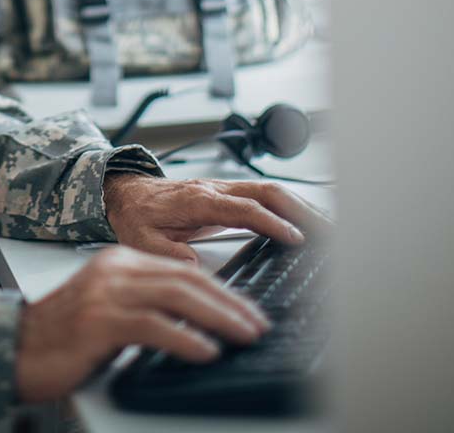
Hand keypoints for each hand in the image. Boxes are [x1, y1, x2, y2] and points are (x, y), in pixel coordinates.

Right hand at [14, 245, 269, 401]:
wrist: (18, 348)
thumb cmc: (64, 337)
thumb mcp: (110, 311)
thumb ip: (146, 306)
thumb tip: (199, 325)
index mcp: (118, 261)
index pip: (182, 270)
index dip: (221, 290)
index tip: (248, 311)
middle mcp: (114, 270)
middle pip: (185, 279)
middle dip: (228, 303)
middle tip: (257, 324)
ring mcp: (105, 293)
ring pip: (175, 298)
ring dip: (218, 318)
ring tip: (244, 336)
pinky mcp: (98, 321)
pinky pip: (153, 326)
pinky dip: (185, 339)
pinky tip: (205, 351)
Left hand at [103, 173, 326, 262]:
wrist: (123, 193)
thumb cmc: (134, 216)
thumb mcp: (141, 240)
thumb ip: (166, 253)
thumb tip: (193, 265)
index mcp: (198, 200)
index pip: (245, 208)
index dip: (272, 223)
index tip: (296, 238)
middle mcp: (215, 189)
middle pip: (268, 192)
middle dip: (302, 210)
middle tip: (330, 232)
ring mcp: (223, 189)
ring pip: (270, 191)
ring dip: (302, 207)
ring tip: (330, 228)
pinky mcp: (226, 194)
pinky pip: (263, 196)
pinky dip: (289, 207)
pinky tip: (305, 222)